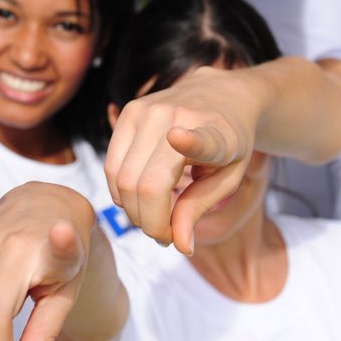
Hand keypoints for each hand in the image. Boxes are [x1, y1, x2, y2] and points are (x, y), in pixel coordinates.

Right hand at [103, 66, 254, 254]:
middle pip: (143, 185)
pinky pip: (111, 167)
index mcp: (214, 132)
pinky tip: (142, 196)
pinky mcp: (127, 112)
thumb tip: (179, 245)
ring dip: (133, 210)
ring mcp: (145, 111)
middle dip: (150, 223)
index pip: (199, 139)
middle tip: (166, 236)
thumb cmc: (229, 143)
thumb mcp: (228, 178)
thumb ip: (199, 208)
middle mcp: (174, 116)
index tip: (177, 137)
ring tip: (155, 217)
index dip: (189, 142)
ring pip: (120, 179)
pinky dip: (122, 192)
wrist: (222, 95)